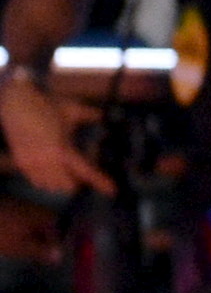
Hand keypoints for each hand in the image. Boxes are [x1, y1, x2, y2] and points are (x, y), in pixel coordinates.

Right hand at [2, 70, 111, 196]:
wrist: (15, 103)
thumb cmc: (45, 105)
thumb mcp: (71, 108)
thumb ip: (89, 115)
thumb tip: (102, 116)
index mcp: (62, 150)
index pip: (85, 171)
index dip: (100, 182)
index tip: (112, 190)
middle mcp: (47, 161)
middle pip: (68, 186)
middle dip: (77, 181)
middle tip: (81, 172)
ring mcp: (32, 164)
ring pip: (51, 186)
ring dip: (61, 183)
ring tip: (66, 172)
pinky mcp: (21, 163)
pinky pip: (36, 181)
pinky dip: (45, 180)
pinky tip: (51, 171)